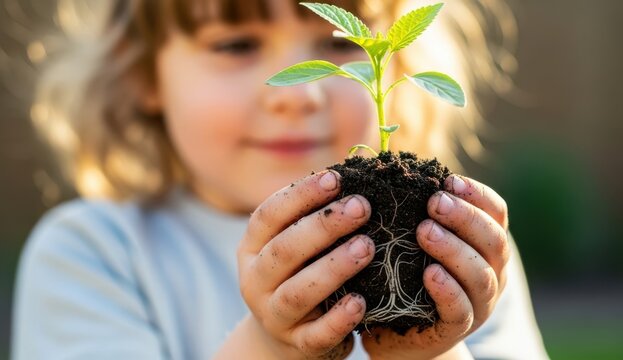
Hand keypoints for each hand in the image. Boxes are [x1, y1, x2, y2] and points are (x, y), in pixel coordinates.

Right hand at [237, 171, 374, 358]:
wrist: (283, 337)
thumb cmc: (300, 274)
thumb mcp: (297, 244)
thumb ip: (316, 214)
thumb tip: (360, 166)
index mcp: (252, 248)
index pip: (268, 216)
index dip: (300, 195)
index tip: (336, 178)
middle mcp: (255, 280)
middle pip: (284, 250)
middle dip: (323, 226)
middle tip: (362, 207)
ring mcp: (273, 315)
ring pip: (298, 292)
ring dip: (333, 267)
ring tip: (367, 246)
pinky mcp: (296, 344)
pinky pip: (316, 334)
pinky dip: (338, 319)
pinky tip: (362, 302)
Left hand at [361, 175, 508, 359]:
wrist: (400, 333)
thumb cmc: (408, 275)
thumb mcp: (416, 240)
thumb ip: (416, 211)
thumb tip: (384, 167)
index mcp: (486, 245)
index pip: (497, 213)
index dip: (477, 194)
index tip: (448, 179)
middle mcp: (492, 272)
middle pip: (494, 240)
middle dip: (465, 217)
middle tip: (435, 202)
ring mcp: (479, 303)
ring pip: (480, 275)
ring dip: (453, 249)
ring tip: (425, 231)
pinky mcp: (456, 329)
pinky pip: (459, 309)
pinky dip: (447, 289)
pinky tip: (429, 273)